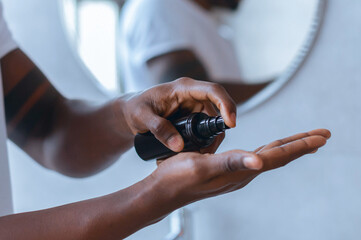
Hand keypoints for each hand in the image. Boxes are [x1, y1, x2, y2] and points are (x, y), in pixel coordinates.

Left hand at [121, 78, 235, 152]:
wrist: (129, 113)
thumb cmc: (134, 109)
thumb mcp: (142, 117)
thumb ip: (159, 129)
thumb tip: (179, 146)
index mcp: (183, 88)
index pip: (213, 91)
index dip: (226, 105)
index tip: (231, 123)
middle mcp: (193, 96)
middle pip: (218, 111)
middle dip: (218, 132)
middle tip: (208, 153)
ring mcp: (194, 107)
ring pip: (212, 124)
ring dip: (210, 140)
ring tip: (197, 157)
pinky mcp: (193, 119)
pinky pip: (205, 131)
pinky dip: (203, 143)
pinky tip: (194, 155)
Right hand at [149, 129, 330, 205]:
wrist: (162, 193)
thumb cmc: (178, 179)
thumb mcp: (203, 166)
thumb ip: (231, 163)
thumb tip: (259, 162)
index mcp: (241, 171)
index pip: (278, 156)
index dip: (300, 145)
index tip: (321, 136)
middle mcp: (243, 173)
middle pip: (280, 156)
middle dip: (302, 145)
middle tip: (323, 135)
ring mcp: (236, 173)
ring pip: (270, 157)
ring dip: (289, 147)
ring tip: (304, 141)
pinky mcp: (226, 171)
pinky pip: (255, 157)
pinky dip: (269, 150)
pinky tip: (266, 150)